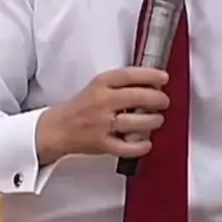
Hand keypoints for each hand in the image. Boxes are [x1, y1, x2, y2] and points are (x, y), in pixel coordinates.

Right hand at [36, 67, 169, 165]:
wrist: (58, 128)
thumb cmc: (82, 107)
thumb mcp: (98, 86)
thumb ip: (121, 84)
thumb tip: (153, 83)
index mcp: (101, 84)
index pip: (129, 75)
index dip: (150, 75)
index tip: (163, 78)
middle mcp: (102, 102)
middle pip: (137, 97)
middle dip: (158, 99)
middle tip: (164, 101)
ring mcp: (101, 124)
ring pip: (135, 122)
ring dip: (153, 121)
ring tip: (157, 120)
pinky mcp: (102, 144)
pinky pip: (127, 147)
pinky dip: (141, 146)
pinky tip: (146, 142)